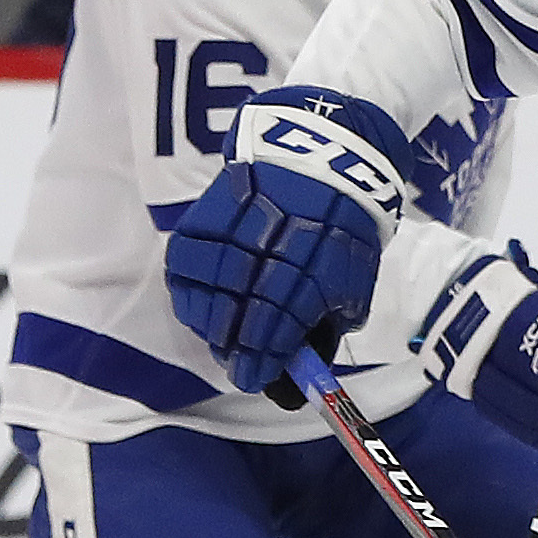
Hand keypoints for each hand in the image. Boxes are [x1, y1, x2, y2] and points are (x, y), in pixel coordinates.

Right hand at [164, 85, 415, 393]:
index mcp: (313, 269)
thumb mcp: (353, 280)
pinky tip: (200, 308)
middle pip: (239, 316)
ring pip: (207, 293)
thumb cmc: (343, 228)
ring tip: (223, 340)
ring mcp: (232, 232)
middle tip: (242, 369)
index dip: (264, 360)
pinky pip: (184, 265)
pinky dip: (189, 292)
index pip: (278, 327)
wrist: (320, 156)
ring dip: (212, 326)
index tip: (258, 380)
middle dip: (238, 351)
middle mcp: (268, 251)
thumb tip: (302, 366)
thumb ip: (327, 324)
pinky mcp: (205, 217)